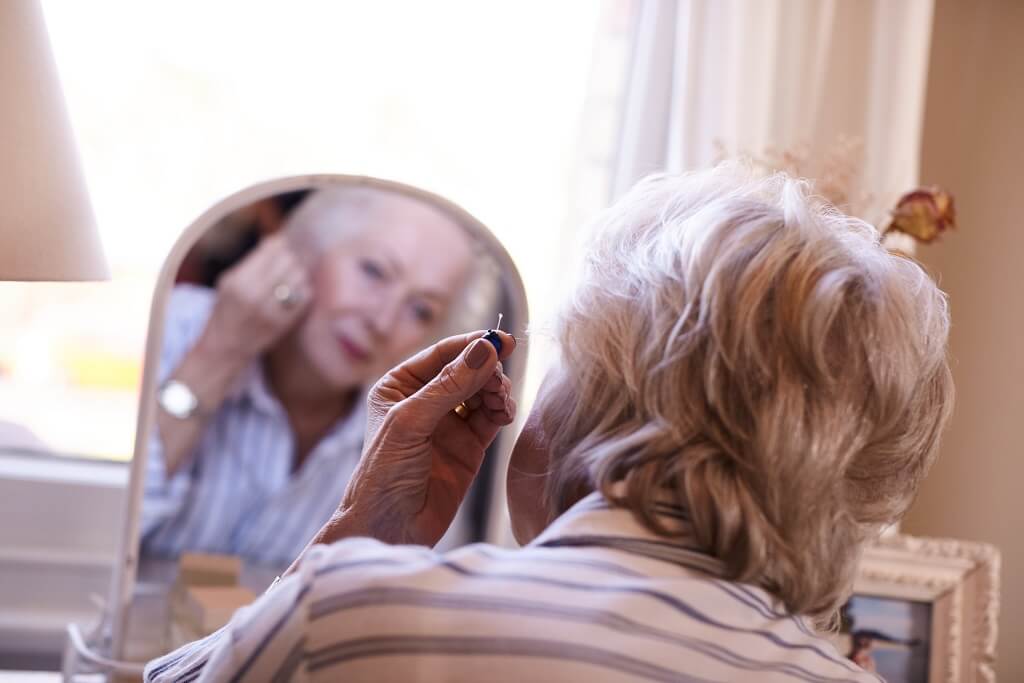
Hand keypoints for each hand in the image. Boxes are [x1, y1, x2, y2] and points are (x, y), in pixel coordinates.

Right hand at [196, 233, 311, 364]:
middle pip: (288, 261)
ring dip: (298, 274)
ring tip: (290, 277)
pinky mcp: (284, 323)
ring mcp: (271, 311)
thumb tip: (278, 240)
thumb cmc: (227, 310)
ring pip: (299, 277)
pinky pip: (305, 297)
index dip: (280, 244)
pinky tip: (294, 292)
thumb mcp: (228, 283)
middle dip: (290, 258)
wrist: (226, 348)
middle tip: (288, 262)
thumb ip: (251, 262)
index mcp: (238, 281)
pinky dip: (303, 290)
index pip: (271, 250)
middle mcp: (254, 295)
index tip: (281, 245)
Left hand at [337, 331, 516, 545]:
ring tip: (500, 401)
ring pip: (482, 392)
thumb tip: (485, 350)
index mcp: (399, 386)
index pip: (442, 354)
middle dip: (487, 371)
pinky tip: (504, 413)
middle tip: (499, 382)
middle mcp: (424, 401)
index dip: (472, 345)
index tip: (501, 340)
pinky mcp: (469, 446)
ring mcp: (448, 424)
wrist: (391, 529)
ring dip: (496, 391)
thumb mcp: (411, 422)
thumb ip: (450, 385)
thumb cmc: (384, 474)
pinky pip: (491, 418)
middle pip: (467, 370)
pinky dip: (502, 411)